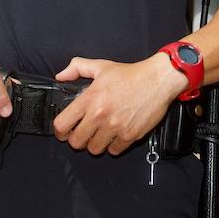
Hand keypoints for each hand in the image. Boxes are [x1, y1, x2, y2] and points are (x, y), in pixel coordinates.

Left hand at [53, 54, 188, 155]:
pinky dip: (113, 146)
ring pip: (94, 149)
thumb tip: (61, 76)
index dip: (60, 131)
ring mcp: (115, 127)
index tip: (64, 131)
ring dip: (95, 143)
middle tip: (83, 133)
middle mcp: (100, 115)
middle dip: (77, 139)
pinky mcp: (130, 135)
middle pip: (76, 142)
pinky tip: (115, 135)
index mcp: (90, 99)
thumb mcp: (101, 66)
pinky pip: (114, 151)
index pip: (62, 125)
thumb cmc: (131, 74)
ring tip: (100, 134)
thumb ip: (77, 68)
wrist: (158, 80)